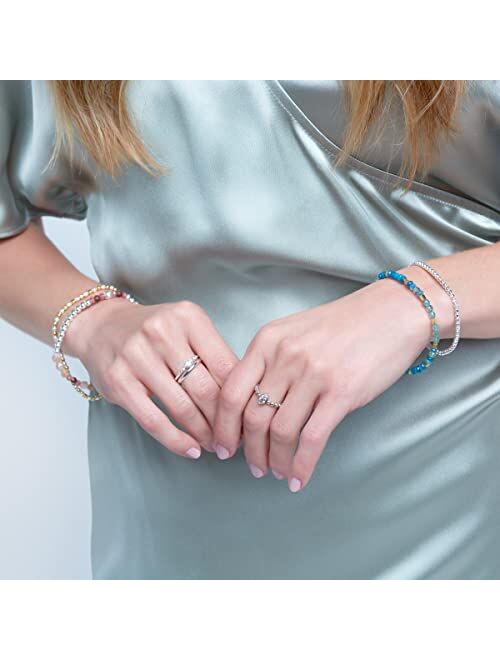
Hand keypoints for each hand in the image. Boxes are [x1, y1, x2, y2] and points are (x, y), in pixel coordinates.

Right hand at [64, 296, 238, 458]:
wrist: (102, 326)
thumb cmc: (153, 332)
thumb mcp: (187, 328)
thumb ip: (214, 354)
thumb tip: (246, 396)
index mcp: (188, 317)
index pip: (226, 366)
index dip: (241, 397)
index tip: (249, 417)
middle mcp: (162, 332)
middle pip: (207, 389)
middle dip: (225, 421)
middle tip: (235, 438)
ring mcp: (137, 356)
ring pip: (182, 407)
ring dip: (203, 433)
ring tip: (215, 445)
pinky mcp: (118, 381)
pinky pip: (153, 420)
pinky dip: (176, 440)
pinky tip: (191, 449)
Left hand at [213, 266, 451, 490]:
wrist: (393, 312)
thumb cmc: (344, 324)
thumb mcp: (294, 331)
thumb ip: (269, 360)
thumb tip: (250, 403)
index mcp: (267, 341)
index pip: (231, 392)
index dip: (222, 427)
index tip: (222, 446)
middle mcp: (286, 356)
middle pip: (253, 417)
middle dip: (249, 451)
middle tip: (252, 467)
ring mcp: (314, 374)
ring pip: (280, 432)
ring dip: (274, 461)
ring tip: (276, 473)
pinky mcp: (342, 392)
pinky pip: (312, 439)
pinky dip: (301, 465)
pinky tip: (298, 478)